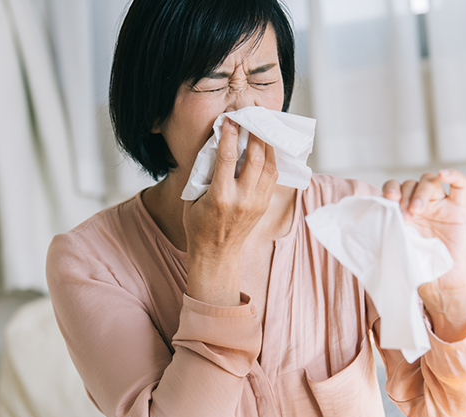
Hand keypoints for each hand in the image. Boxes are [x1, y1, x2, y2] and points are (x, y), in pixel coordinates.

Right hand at [183, 119, 277, 305]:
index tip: (231, 118)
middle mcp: (242, 199)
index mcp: (220, 197)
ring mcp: (256, 203)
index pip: (228, 158)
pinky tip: (267, 146)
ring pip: (269, 166)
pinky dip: (270, 158)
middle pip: (255, 158)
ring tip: (263, 126)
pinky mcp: (264, 204)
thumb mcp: (193, 197)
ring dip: (267, 143)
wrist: (216, 253)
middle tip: (252, 115)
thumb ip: (204, 172)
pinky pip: (272, 176)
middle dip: (255, 133)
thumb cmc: (199, 225)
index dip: (231, 134)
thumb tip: (216, 143)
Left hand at [382, 170, 465, 341]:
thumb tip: (359, 227)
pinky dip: (453, 175)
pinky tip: (443, 174)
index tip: (387, 201)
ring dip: (420, 192)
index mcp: (403, 210)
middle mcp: (420, 204)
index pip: (394, 187)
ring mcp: (440, 205)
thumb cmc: (415, 266)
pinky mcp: (458, 210)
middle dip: (404, 196)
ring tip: (417, 211)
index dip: (390, 190)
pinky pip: (460, 185)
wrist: (440, 284)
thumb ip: (384, 231)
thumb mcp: (394, 246)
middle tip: (403, 217)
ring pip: (430, 181)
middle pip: (410, 183)